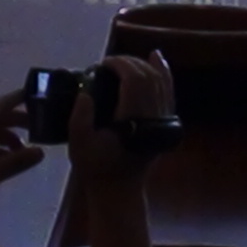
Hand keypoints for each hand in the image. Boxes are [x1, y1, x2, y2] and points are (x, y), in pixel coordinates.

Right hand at [68, 53, 175, 185]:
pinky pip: (168, 91)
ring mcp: (162, 119)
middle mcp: (153, 117)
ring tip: (124, 60)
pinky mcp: (164, 122)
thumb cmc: (96, 167)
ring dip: (143, 64)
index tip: (102, 64)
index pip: (134, 81)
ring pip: (160, 81)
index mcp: (133, 121)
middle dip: (129, 62)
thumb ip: (79, 119)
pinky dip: (163, 72)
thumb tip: (85, 94)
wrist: (119, 189)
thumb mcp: (79, 146)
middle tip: (109, 63)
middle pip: (148, 77)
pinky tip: (156, 57)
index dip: (120, 65)